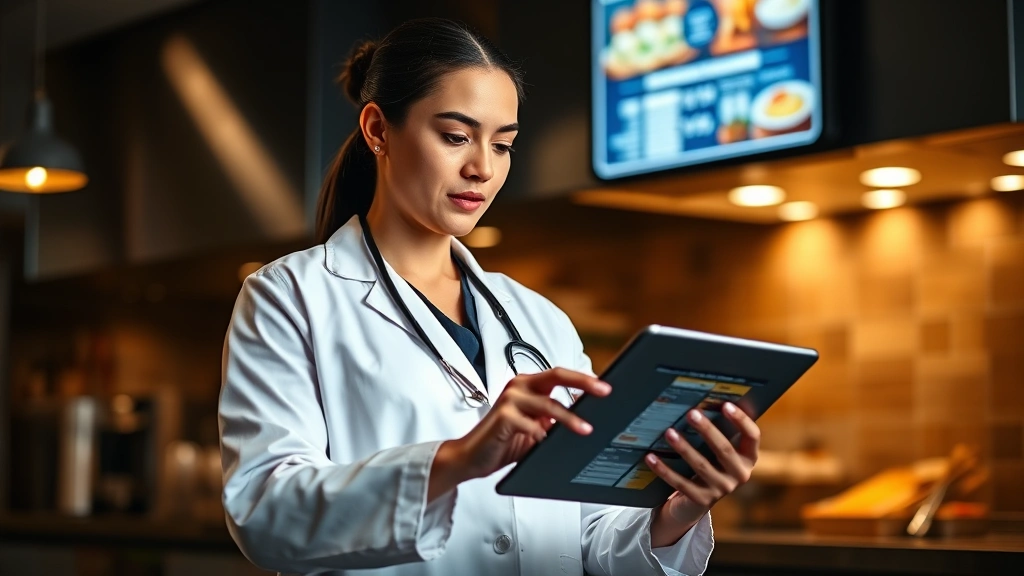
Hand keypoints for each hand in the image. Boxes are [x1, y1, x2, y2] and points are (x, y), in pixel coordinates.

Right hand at [444, 368, 611, 481]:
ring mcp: (510, 399)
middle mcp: (519, 386)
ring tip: (586, 429)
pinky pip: (531, 425)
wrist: (472, 456)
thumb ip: (555, 419)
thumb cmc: (505, 441)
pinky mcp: (503, 416)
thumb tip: (587, 419)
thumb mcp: (536, 427)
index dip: (584, 380)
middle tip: (604, 391)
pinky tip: (549, 444)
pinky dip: (543, 436)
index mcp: (528, 385)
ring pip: (549, 404)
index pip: (560, 375)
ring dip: (570, 419)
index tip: (606, 387)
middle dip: (584, 383)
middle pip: (556, 376)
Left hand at [646, 402, 759, 539]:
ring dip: (684, 448)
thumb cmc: (707, 463)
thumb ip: (716, 431)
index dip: (741, 420)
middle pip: (724, 450)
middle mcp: (740, 474)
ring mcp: (722, 489)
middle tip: (691, 413)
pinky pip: (680, 483)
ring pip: (701, 465)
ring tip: (669, 432)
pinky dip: (664, 469)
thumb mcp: (715, 450)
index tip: (726, 405)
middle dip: (707, 430)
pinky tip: (651, 457)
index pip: (752, 436)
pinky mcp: (702, 500)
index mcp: (748, 457)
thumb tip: (699, 401)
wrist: (694, 501)